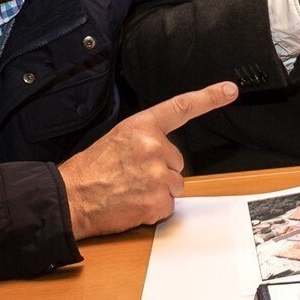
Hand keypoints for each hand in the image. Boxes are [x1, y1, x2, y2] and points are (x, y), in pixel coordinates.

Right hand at [59, 82, 238, 238]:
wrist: (71, 198)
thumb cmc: (89, 171)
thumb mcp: (117, 141)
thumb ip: (144, 141)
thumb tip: (162, 155)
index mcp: (142, 127)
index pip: (181, 107)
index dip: (209, 97)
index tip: (229, 90)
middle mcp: (154, 147)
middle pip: (177, 162)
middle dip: (160, 171)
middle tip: (133, 176)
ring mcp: (158, 174)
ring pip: (175, 185)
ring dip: (158, 191)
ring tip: (130, 190)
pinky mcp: (159, 200)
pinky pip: (168, 206)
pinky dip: (153, 209)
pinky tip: (132, 204)